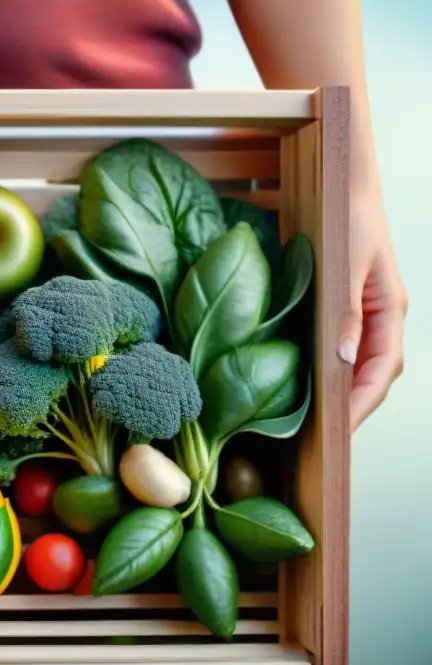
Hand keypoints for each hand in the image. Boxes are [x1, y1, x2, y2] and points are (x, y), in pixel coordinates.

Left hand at [337, 190, 406, 431]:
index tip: (340, 429)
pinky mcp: (346, 313)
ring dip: (342, 394)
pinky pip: (344, 351)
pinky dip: (331, 372)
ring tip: (315, 422)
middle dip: (353, 407)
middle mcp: (381, 319)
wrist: (345, 190)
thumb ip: (346, 310)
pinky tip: (310, 385)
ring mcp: (365, 317)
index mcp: (390, 310)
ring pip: (360, 367)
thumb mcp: (348, 264)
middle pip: (374, 376)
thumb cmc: (349, 218)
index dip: (362, 402)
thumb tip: (345, 356)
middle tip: (322, 438)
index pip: (382, 369)